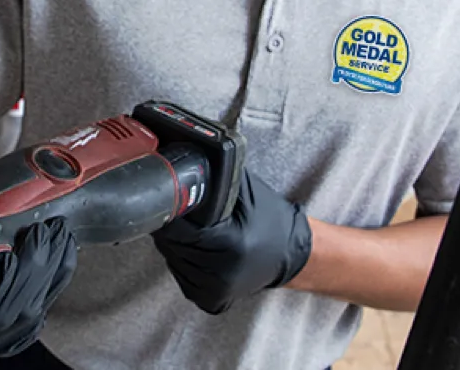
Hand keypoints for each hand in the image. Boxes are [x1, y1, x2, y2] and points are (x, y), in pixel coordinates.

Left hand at [152, 168, 311, 314]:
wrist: (289, 254)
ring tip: (194, 228)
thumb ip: (216, 178)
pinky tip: (199, 248)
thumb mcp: (245, 191)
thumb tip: (186, 158)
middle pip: (173, 245)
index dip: (171, 212)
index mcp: (232, 245)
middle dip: (172, 225)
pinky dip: (183, 259)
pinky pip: (181, 274)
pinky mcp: (210, 301)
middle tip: (180, 210)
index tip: (170, 199)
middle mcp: (222, 274)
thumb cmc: (269, 219)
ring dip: (176, 243)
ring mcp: (215, 292)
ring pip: (173, 260)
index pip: (181, 230)